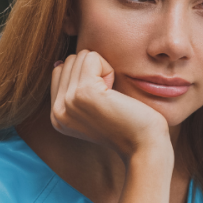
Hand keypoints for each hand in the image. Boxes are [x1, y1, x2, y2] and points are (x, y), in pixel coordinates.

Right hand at [50, 50, 169, 161]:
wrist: (144, 145)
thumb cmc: (129, 124)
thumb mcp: (94, 109)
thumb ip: (74, 89)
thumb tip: (59, 63)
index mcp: (57, 116)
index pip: (60, 71)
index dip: (87, 76)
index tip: (103, 100)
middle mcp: (57, 111)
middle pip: (70, 61)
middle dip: (94, 72)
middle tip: (109, 99)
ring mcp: (68, 102)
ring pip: (80, 57)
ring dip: (102, 70)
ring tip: (112, 97)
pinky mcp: (83, 93)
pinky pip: (92, 57)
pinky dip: (109, 69)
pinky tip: (115, 93)